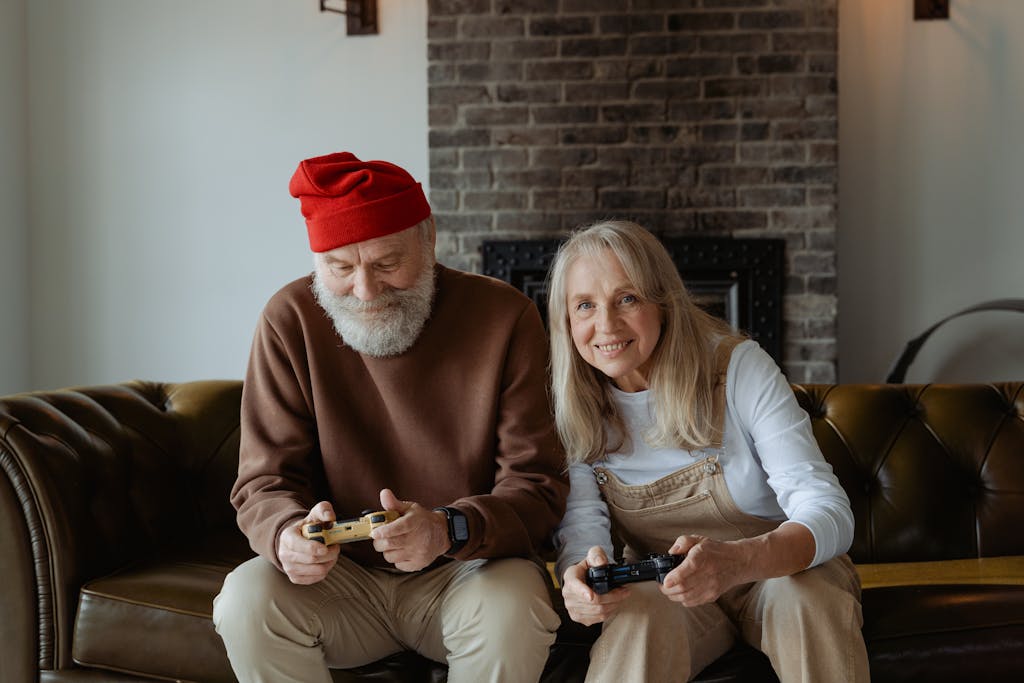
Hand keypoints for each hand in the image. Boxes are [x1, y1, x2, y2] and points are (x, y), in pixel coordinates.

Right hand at [277, 501, 340, 584]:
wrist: (297, 540)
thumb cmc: (308, 527)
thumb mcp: (315, 514)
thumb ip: (323, 510)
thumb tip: (330, 517)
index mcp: (287, 537)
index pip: (299, 546)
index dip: (314, 548)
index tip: (326, 547)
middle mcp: (284, 554)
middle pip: (312, 560)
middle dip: (329, 553)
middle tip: (335, 546)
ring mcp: (289, 568)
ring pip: (318, 570)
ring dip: (330, 561)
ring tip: (330, 553)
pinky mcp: (296, 578)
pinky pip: (318, 578)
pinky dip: (326, 569)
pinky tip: (325, 561)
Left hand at [370, 488, 449, 571]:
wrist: (442, 533)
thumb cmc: (422, 520)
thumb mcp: (410, 508)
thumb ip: (394, 503)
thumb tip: (384, 493)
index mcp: (414, 522)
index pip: (397, 528)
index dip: (383, 531)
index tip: (374, 532)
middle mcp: (417, 539)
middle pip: (389, 544)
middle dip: (378, 541)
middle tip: (379, 537)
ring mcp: (418, 553)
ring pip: (390, 556)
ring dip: (387, 550)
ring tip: (392, 543)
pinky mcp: (418, 564)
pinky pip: (398, 565)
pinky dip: (396, 559)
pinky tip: (401, 550)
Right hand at [561, 546, 630, 625]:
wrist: (581, 580)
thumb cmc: (587, 568)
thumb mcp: (592, 556)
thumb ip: (597, 555)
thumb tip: (601, 562)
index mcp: (570, 578)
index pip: (575, 586)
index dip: (583, 592)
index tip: (591, 596)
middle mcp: (568, 594)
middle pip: (594, 601)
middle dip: (613, 597)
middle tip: (624, 591)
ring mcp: (572, 607)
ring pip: (598, 611)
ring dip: (614, 605)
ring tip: (621, 597)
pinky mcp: (578, 617)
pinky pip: (597, 618)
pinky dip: (609, 612)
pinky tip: (612, 604)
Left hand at [661, 523, 815, 605]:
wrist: (739, 562)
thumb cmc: (716, 550)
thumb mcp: (699, 539)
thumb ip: (682, 542)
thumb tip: (671, 552)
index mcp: (702, 557)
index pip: (687, 570)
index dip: (673, 578)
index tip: (664, 581)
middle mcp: (707, 574)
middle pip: (683, 587)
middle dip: (668, 589)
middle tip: (662, 585)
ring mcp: (711, 587)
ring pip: (686, 597)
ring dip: (673, 596)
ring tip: (669, 589)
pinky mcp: (712, 596)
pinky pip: (693, 602)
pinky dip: (682, 600)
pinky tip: (680, 592)